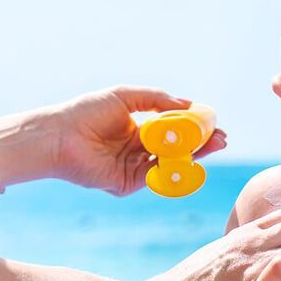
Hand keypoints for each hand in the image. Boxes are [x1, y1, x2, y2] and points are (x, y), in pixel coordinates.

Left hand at [50, 86, 226, 194]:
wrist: (59, 135)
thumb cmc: (86, 111)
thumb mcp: (126, 97)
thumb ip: (157, 99)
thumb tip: (188, 104)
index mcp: (138, 130)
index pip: (173, 129)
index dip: (194, 127)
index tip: (213, 122)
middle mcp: (138, 150)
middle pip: (177, 148)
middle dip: (201, 143)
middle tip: (221, 138)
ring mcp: (135, 168)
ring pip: (171, 163)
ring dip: (194, 156)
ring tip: (213, 145)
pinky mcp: (129, 183)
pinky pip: (157, 177)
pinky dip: (174, 170)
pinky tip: (189, 159)